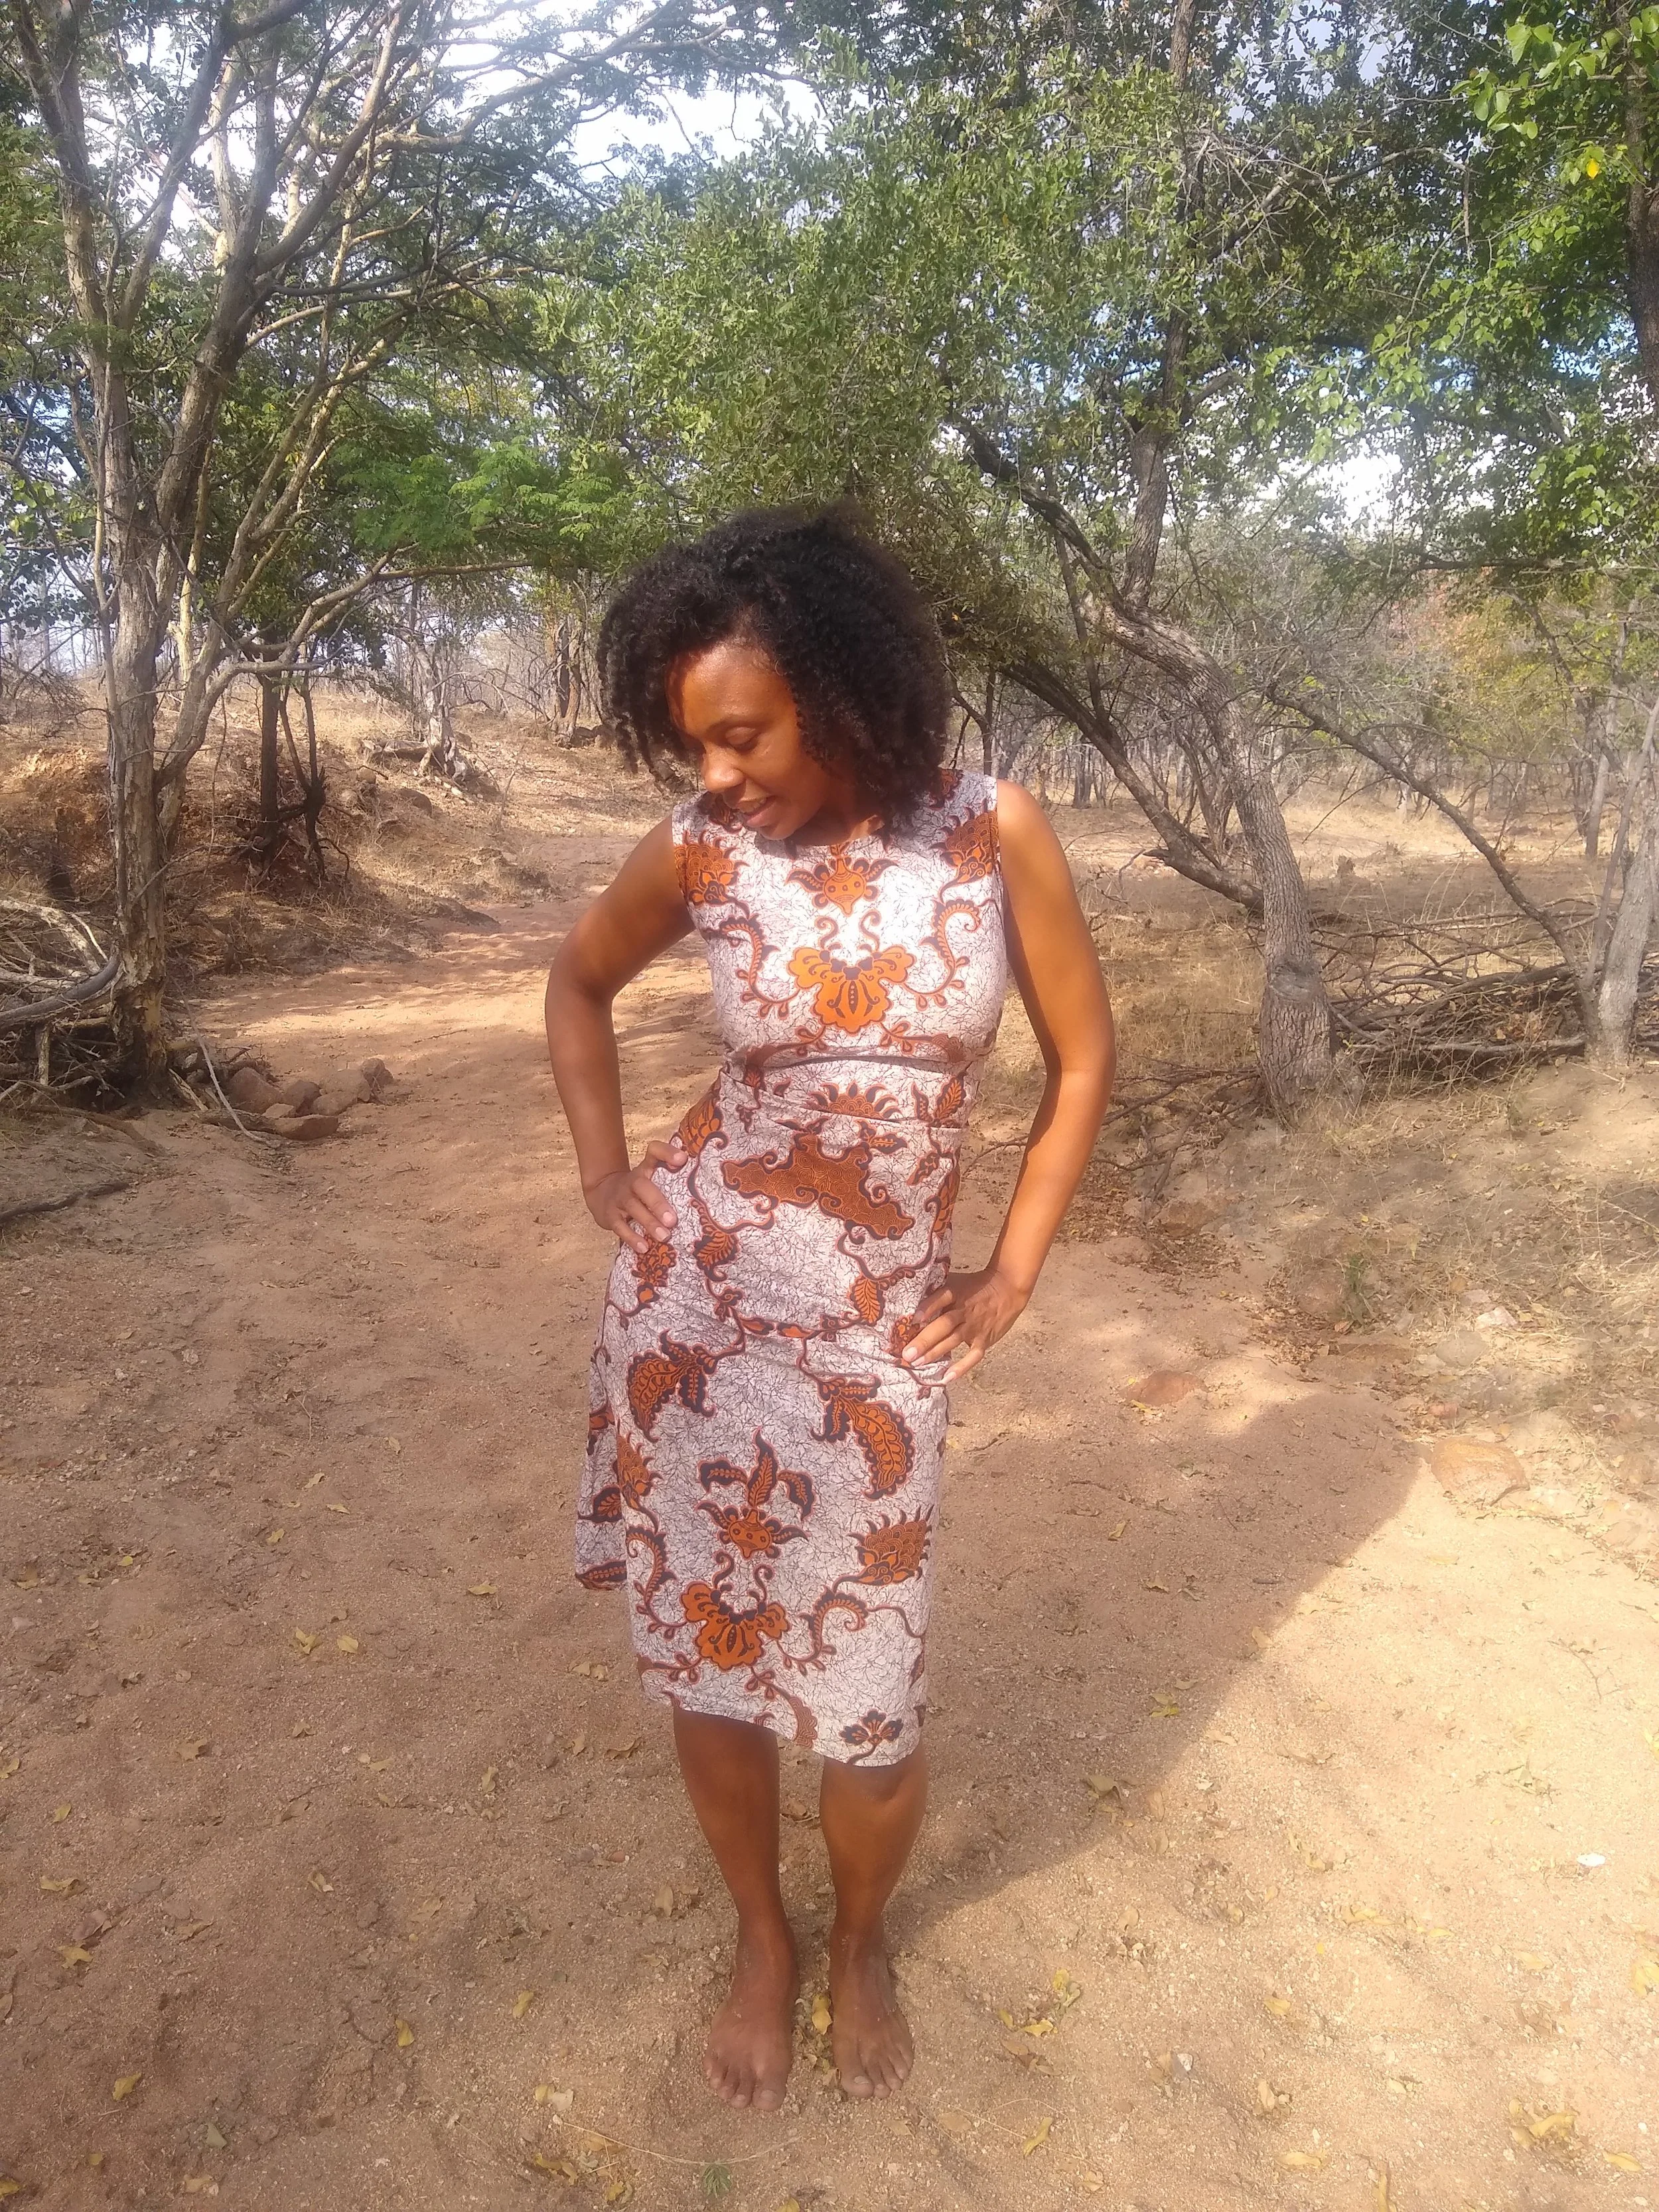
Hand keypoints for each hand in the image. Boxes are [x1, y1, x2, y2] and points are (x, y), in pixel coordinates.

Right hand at [585, 1134, 685, 1253]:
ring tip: (664, 1236)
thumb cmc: (639, 1189)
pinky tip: (643, 1247)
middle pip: (643, 1186)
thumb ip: (672, 1180)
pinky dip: (631, 1237)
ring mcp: (620, 1198)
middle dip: (657, 1203)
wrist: (602, 1192)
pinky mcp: (610, 1215)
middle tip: (672, 1220)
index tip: (682, 1159)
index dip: (667, 1153)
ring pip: (633, 1208)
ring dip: (649, 1223)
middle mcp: (632, 1181)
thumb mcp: (651, 1178)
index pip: (654, 1152)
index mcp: (646, 1169)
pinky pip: (619, 1226)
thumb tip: (706, 1198)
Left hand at [900, 1266, 1028, 1383]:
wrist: (1007, 1288)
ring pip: (953, 1340)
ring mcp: (974, 1326)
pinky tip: (946, 1377)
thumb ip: (937, 1291)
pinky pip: (973, 1355)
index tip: (913, 1319)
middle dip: (924, 1340)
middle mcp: (964, 1310)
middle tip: (907, 1354)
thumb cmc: (975, 1285)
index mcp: (956, 1292)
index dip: (927, 1307)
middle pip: (944, 1324)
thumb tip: (911, 1300)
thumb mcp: (956, 1281)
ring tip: (917, 1363)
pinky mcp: (984, 1339)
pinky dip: (961, 1367)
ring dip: (935, 1353)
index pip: (941, 1298)